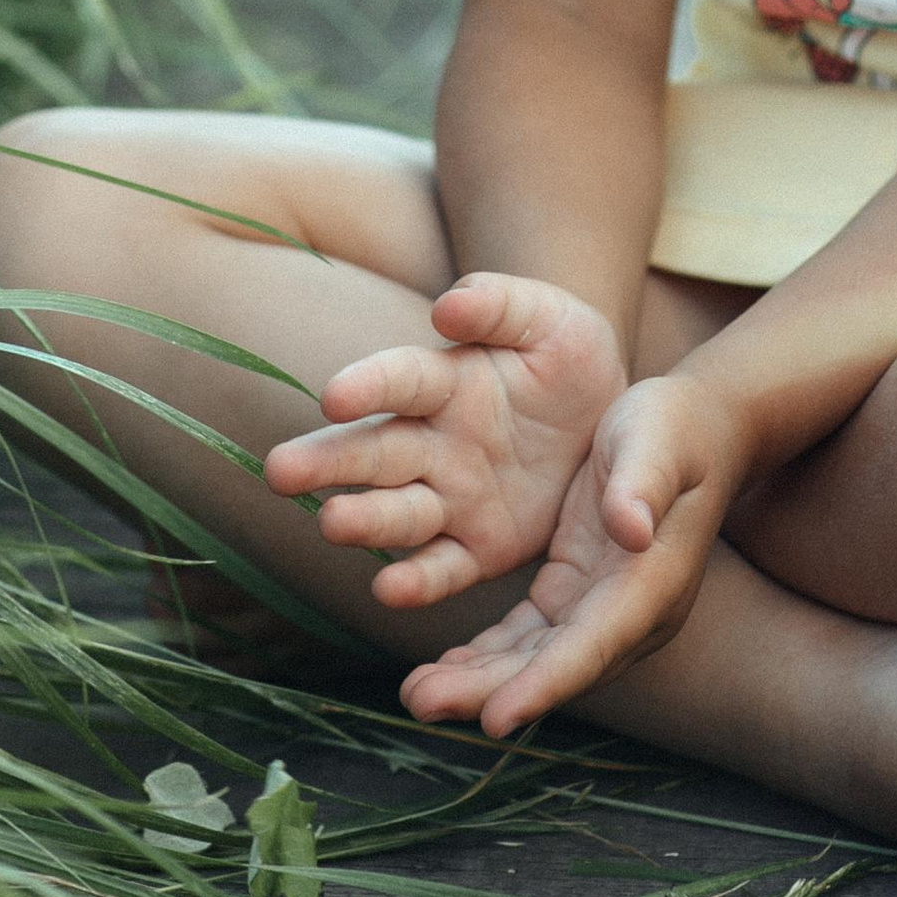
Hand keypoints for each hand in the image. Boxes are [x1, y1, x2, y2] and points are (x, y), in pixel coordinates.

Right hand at [262, 273, 624, 608]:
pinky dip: (416, 581)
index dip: (368, 385)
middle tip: (280, 470)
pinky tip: (391, 590)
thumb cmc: (568, 357)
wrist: (616, 424)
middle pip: (375, 452)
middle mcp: (434, 442)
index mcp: (446, 380)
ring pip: (398, 512)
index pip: (399, 380)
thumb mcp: (549, 318)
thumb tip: (445, 308)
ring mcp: (452, 497)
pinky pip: (443, 568)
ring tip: (331, 523)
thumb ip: (499, 306)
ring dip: (364, 520)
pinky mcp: (479, 547)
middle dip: (328, 461)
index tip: (333, 394)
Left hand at [397, 369, 753, 735]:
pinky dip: (491, 655)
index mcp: (652, 583)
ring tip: (418, 693)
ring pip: (538, 660)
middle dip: (491, 691)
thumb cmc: (676, 430)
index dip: (544, 684)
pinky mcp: (578, 593)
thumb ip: (643, 485)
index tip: (495, 718)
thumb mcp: (658, 443)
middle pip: (557, 668)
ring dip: (482, 681)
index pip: (593, 646)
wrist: (696, 430)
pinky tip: (447, 665)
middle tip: (422, 702)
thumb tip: (632, 528)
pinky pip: (532, 637)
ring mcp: (603, 608)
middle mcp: (630, 612)